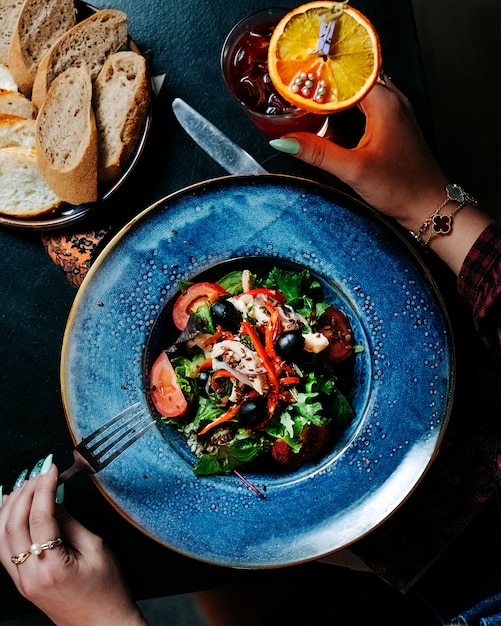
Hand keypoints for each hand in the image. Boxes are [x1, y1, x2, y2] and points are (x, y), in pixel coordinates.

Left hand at [0, 458, 146, 625]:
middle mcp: (29, 575)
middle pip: (12, 524)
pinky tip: (13, 508)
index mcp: (51, 566)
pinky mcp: (21, 582)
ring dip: (11, 505)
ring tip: (26, 484)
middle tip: (39, 471)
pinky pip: (3, 547)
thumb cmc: (106, 591)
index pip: (39, 516)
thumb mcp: (96, 548)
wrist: (102, 625)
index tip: (50, 468)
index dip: (44, 487)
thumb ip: (70, 522)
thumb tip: (54, 498)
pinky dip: (6, 523)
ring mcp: (21, 581)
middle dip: (24, 491)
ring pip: (0, 535)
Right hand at [272, 80, 492, 273]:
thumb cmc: (402, 187)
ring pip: (359, 92)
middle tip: (296, 84)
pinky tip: (332, 118)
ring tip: (308, 97)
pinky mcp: (394, 126)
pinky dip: (347, 107)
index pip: (346, 74)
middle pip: (352, 79)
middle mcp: (393, 100)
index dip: (319, 73)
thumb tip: (285, 142)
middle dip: (324, 81)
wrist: (430, 205)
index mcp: (385, 102)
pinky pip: (366, 105)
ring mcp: (395, 112)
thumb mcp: (353, 170)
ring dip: (335, 94)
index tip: (295, 77)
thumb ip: (318, 153)